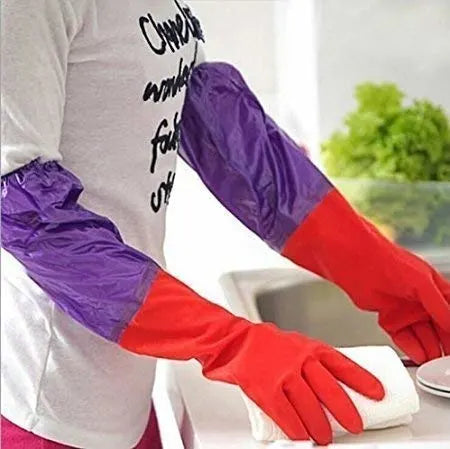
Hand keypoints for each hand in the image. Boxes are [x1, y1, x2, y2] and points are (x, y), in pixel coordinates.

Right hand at [202, 322, 384, 444]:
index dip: (362, 379)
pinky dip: (296, 430)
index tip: (378, 392)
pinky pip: (287, 415)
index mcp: (308, 347)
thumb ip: (309, 359)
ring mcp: (283, 375)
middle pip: (330, 390)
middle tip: (355, 425)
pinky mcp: (266, 389)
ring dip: (320, 427)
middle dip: (346, 411)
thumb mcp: (292, 342)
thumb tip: (324, 381)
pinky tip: (301, 436)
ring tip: (324, 437)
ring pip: (310, 407)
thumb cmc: (261, 342)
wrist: (232, 340)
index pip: (342, 364)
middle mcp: (299, 360)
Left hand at [365, 242, 449, 363]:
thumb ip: (440, 307)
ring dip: (430, 349)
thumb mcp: (423, 284)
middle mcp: (422, 301)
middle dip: (445, 344)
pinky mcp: (389, 319)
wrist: (359, 265)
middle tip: (448, 361)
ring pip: (423, 336)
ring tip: (436, 363)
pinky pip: (403, 337)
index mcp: (436, 289)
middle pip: (440, 329)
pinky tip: (419, 356)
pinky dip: (411, 347)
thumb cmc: (391, 263)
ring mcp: (406, 311)